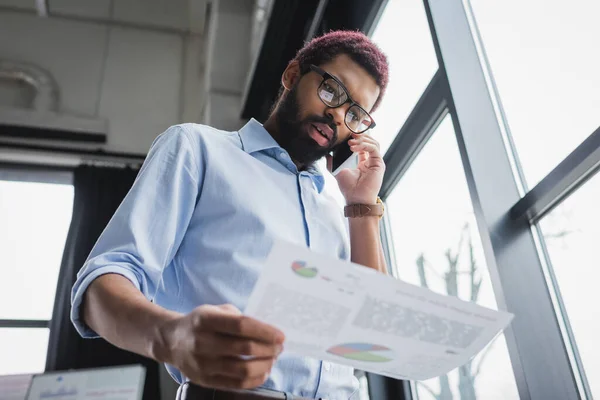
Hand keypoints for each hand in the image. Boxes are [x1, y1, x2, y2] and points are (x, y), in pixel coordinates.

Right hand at [155, 304, 284, 389]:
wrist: (171, 341)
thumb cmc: (200, 323)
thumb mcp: (215, 310)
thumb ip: (237, 318)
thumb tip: (266, 331)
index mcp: (206, 320)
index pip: (242, 326)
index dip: (265, 331)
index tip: (281, 335)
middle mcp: (203, 342)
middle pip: (244, 348)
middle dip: (269, 348)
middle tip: (279, 347)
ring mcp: (203, 364)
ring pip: (243, 369)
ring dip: (264, 365)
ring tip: (272, 359)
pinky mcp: (205, 380)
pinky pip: (236, 384)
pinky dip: (255, 379)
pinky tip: (263, 371)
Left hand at [335, 133, 384, 203]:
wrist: (355, 198)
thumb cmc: (348, 188)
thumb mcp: (337, 171)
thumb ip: (332, 162)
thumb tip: (327, 153)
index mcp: (363, 163)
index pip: (362, 145)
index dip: (355, 138)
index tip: (346, 135)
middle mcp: (371, 161)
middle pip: (369, 142)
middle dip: (359, 136)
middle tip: (349, 135)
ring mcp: (376, 162)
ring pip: (373, 143)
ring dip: (362, 139)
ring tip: (351, 142)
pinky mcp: (379, 164)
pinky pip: (374, 148)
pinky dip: (364, 145)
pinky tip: (354, 147)